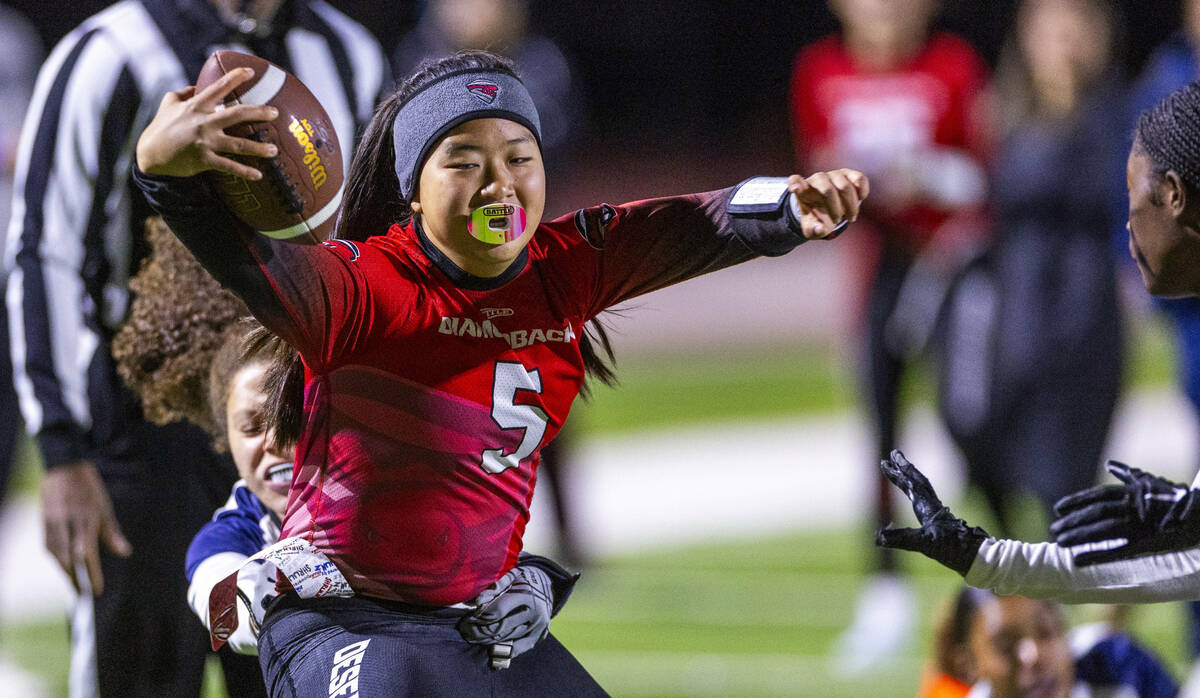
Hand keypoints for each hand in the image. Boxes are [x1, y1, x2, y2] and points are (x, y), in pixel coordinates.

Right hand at [42, 461, 131, 594]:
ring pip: (56, 554)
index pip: (88, 554)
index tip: (97, 590)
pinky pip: (48, 546)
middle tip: (83, 595)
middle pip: (69, 558)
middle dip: (75, 579)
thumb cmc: (89, 488)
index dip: (91, 574)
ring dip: (64, 572)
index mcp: (85, 519)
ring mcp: (52, 522)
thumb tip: (125, 552)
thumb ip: (112, 532)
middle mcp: (67, 523)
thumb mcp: (105, 507)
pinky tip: (63, 567)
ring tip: (74, 585)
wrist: (64, 467)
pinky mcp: (43, 521)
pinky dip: (56, 559)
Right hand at [135, 66, 278, 180]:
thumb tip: (196, 85)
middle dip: (258, 112)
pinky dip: (244, 171)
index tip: (251, 72)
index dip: (235, 77)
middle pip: (237, 114)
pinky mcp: (204, 160)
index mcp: (196, 106)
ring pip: (238, 145)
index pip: (218, 87)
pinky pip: (228, 167)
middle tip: (276, 112)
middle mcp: (203, 122)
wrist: (149, 154)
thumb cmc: (160, 127)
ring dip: (258, 148)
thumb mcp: (169, 103)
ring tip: (275, 150)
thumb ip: (184, 93)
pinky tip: (259, 175)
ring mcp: (205, 142)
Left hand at [458, 561, 555, 668]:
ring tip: (470, 636)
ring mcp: (537, 627)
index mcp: (526, 595)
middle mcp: (534, 613)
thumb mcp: (512, 575)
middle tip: (464, 629)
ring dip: (485, 640)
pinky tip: (489, 650)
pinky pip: (517, 649)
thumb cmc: (524, 579)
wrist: (548, 586)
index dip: (479, 616)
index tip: (467, 617)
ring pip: (506, 639)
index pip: (497, 611)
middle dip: (478, 630)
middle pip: (500, 628)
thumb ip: (495, 586)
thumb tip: (476, 602)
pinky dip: (502, 651)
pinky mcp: (538, 636)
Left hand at [787, 168, 868, 239]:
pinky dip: (862, 189)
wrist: (829, 211)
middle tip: (837, 221)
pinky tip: (861, 198)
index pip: (795, 181)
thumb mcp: (812, 228)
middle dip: (835, 208)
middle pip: (827, 189)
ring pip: (844, 186)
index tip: (795, 189)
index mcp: (803, 190)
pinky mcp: (849, 174)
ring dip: (850, 205)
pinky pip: (858, 178)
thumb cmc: (818, 218)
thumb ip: (814, 230)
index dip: (795, 183)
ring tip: (851, 218)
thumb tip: (820, 229)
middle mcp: (817, 179)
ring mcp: (833, 175)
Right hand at [875, 449, 988, 575]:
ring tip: (902, 471)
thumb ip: (902, 539)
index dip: (897, 473)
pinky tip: (916, 499)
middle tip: (894, 454)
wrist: (978, 557)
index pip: (910, 485)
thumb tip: (879, 538)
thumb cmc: (954, 549)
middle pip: (918, 480)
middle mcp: (933, 506)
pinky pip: (926, 500)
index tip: (885, 462)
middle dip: (905, 468)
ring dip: (911, 477)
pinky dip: (918, 492)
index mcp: (928, 508)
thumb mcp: (925, 544)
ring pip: (923, 488)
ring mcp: (939, 514)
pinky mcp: (942, 522)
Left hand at [1050, 461, 1199, 565]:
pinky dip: (1096, 555)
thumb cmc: (1176, 497)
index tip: (1057, 509)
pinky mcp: (1147, 544)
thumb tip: (1110, 465)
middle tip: (1053, 530)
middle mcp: (1133, 508)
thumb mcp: (1151, 481)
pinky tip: (1078, 560)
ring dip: (1078, 537)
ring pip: (1101, 530)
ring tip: (1059, 543)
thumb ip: (1128, 474)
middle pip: (1095, 513)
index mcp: (1132, 493)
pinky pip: (1116, 551)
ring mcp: (1139, 526)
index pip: (1097, 496)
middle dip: (1072, 522)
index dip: (1076, 502)